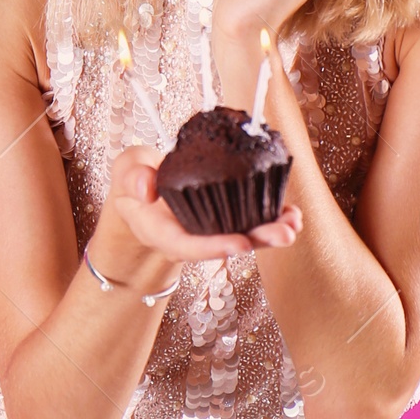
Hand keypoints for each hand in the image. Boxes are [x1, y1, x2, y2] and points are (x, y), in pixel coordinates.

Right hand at [95, 144, 303, 277]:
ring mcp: (210, 230)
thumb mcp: (125, 172)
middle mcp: (190, 238)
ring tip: (294, 224)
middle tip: (285, 234)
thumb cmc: (136, 181)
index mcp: (162, 232)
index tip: (241, 244)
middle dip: (257, 241)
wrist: (144, 192)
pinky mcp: (226, 218)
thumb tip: (146, 189)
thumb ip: (131, 177)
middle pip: (224, 245)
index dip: (214, 246)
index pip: (188, 245)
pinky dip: (271, 217)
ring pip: (243, 236)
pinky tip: (293, 214)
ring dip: (271, 232)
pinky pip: (250, 221)